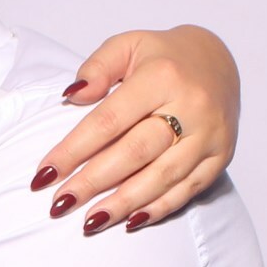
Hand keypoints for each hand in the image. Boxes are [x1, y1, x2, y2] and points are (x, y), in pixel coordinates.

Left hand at [30, 25, 240, 231]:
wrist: (219, 61)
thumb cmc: (163, 57)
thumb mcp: (128, 45)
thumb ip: (98, 67)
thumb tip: (72, 96)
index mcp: (162, 76)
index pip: (109, 120)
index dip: (74, 149)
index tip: (45, 174)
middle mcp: (191, 107)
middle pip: (134, 153)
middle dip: (93, 182)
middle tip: (60, 204)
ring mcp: (210, 135)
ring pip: (161, 177)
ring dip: (123, 203)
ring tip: (90, 221)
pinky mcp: (222, 156)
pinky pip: (188, 190)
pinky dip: (158, 208)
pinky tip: (130, 221)